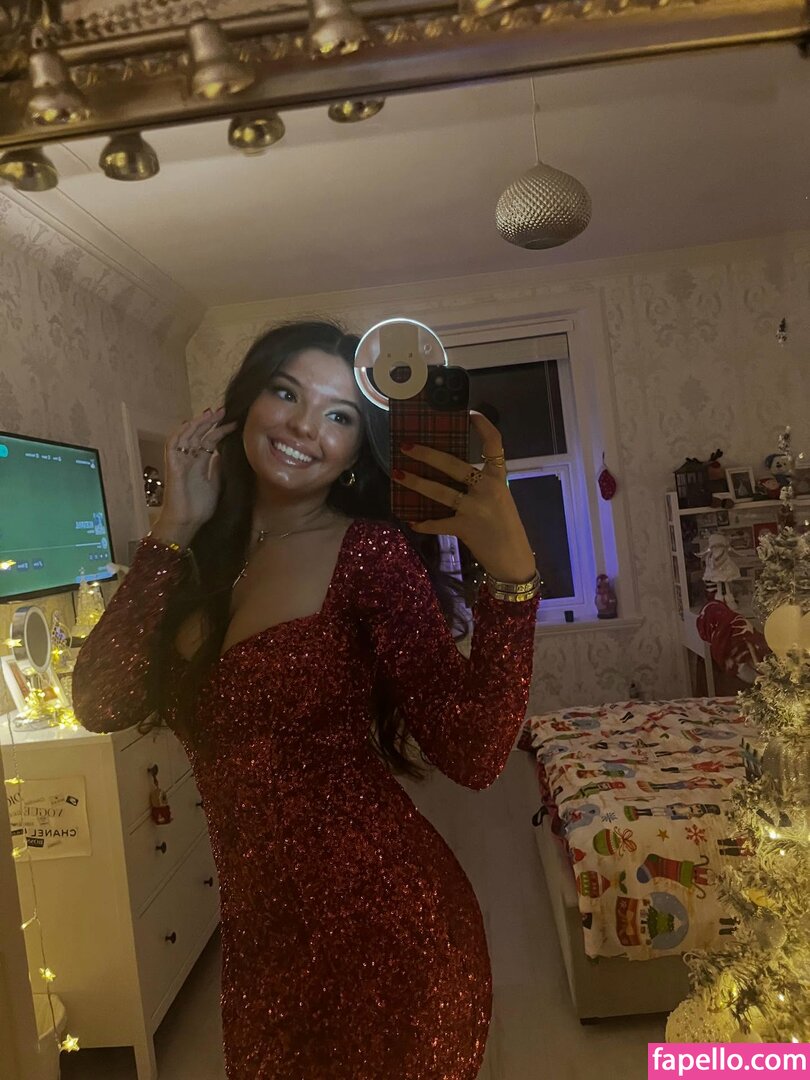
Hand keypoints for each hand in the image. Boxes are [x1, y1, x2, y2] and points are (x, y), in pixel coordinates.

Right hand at [156, 406, 237, 542]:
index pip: (210, 440)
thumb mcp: (216, 483)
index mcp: (199, 462)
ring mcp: (180, 460)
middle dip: (210, 421)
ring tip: (211, 413)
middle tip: (224, 410)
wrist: (187, 521)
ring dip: (197, 423)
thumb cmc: (200, 507)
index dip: (220, 430)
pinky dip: (181, 432)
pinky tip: (191, 423)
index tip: (235, 422)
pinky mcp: (172, 464)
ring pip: (186, 435)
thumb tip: (225, 452)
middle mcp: (189, 458)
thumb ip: (218, 467)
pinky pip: (173, 443)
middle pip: (199, 434)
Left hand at [393, 412, 535, 583]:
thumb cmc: (506, 527)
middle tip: (406, 446)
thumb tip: (448, 473)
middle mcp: (488, 488)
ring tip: (398, 474)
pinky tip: (412, 521)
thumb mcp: (499, 498)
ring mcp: (476, 508)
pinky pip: (438, 523)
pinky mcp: (465, 527)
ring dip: (416, 483)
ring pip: (440, 491)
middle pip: (454, 465)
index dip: (483, 425)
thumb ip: (480, 484)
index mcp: (498, 478)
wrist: (514, 559)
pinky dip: (424, 523)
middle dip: (427, 454)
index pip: (494, 444)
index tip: (469, 413)